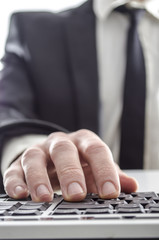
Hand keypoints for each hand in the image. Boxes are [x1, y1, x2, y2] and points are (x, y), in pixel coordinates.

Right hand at [3, 129, 137, 201]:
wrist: (53, 155)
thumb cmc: (78, 162)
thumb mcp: (95, 166)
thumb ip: (111, 175)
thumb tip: (131, 186)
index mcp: (82, 141)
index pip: (96, 150)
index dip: (104, 170)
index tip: (110, 192)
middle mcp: (60, 143)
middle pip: (64, 150)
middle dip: (70, 172)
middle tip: (76, 194)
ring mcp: (39, 151)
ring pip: (35, 157)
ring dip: (40, 178)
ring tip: (44, 198)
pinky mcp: (20, 163)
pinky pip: (15, 169)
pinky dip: (16, 181)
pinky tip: (20, 194)